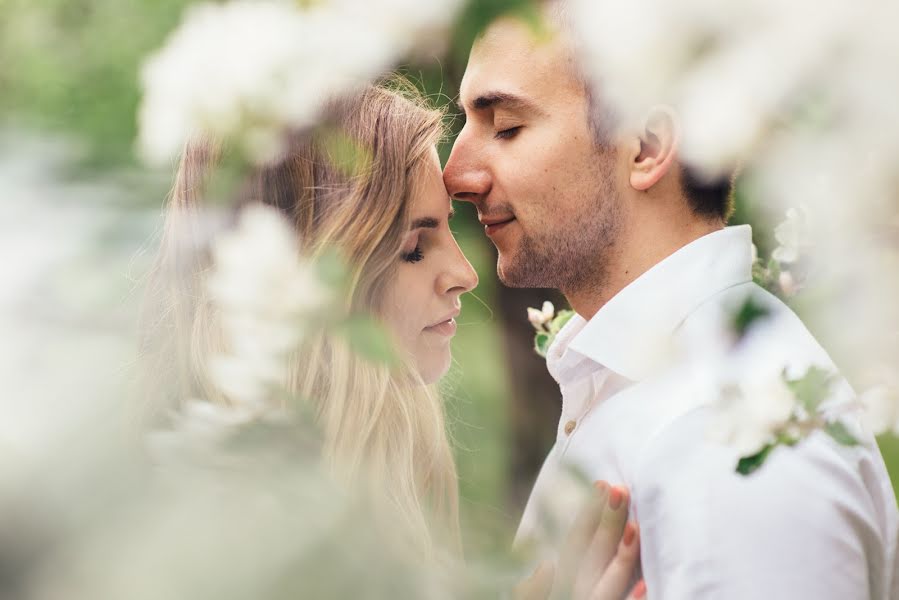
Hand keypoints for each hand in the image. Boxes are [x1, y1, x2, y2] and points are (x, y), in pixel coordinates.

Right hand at [514, 481, 644, 599]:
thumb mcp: (533, 598)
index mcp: (555, 584)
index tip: (602, 482)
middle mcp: (568, 595)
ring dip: (619, 558)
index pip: (572, 543)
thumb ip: (535, 587)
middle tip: (620, 489)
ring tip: (635, 528)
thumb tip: (545, 563)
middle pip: (589, 556)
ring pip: (604, 586)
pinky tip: (646, 588)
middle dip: (604, 523)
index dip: (587, 513)